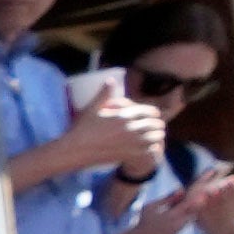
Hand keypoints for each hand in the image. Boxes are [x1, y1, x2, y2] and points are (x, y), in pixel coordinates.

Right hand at [25, 89, 168, 185]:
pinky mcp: (129, 154)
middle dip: (157, 124)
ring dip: (157, 135)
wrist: (76, 151)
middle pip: (155, 124)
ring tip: (156, 135)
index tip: (154, 115)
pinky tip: (150, 147)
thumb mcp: (92, 109)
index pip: (149, 111)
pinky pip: (150, 150)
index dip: (154, 113)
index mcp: (124, 116)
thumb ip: (104, 94)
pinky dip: (153, 147)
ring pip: (156, 137)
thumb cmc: (82, 129)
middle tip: (157, 126)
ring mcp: (131, 143)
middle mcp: (130, 128)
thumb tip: (110, 79)